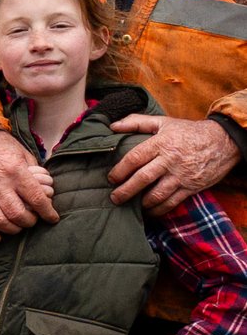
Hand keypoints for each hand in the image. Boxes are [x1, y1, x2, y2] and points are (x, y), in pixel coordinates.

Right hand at [0, 129, 58, 237]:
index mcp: (15, 171)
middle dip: (30, 222)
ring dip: (13, 228)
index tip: (53, 218)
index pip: (36, 198)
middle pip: (18, 214)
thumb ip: (36, 175)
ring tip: (19, 226)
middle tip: (34, 219)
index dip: (48, 212)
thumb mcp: (25, 154)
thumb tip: (46, 193)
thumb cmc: (3, 146)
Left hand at [110, 112, 239, 216]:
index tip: (111, 178)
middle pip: (143, 178)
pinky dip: (159, 209)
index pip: (135, 158)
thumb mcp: (163, 122)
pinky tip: (149, 211)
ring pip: (157, 194)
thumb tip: (112, 126)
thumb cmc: (188, 132)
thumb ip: (136, 122)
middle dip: (126, 190)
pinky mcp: (192, 187)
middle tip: (114, 198)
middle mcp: (171, 161)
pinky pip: (172, 202)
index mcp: (162, 143)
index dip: (120, 170)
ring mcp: (182, 176)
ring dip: (142, 203)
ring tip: (130, 206)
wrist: (223, 142)